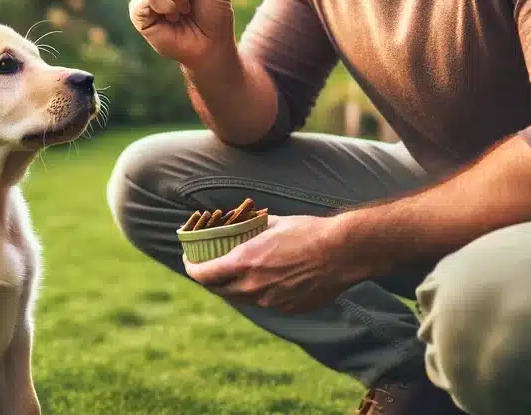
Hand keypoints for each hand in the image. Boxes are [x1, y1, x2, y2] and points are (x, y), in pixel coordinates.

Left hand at [182, 214, 352, 314]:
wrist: (341, 253)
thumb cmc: (308, 232)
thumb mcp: (274, 223)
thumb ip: (252, 228)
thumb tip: (240, 222)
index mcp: (245, 263)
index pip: (204, 274)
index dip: (191, 269)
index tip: (189, 261)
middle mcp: (253, 287)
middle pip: (219, 290)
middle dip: (210, 280)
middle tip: (208, 268)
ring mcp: (270, 302)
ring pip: (241, 298)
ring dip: (233, 287)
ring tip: (234, 274)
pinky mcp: (287, 309)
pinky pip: (264, 303)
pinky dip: (259, 293)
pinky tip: (267, 280)